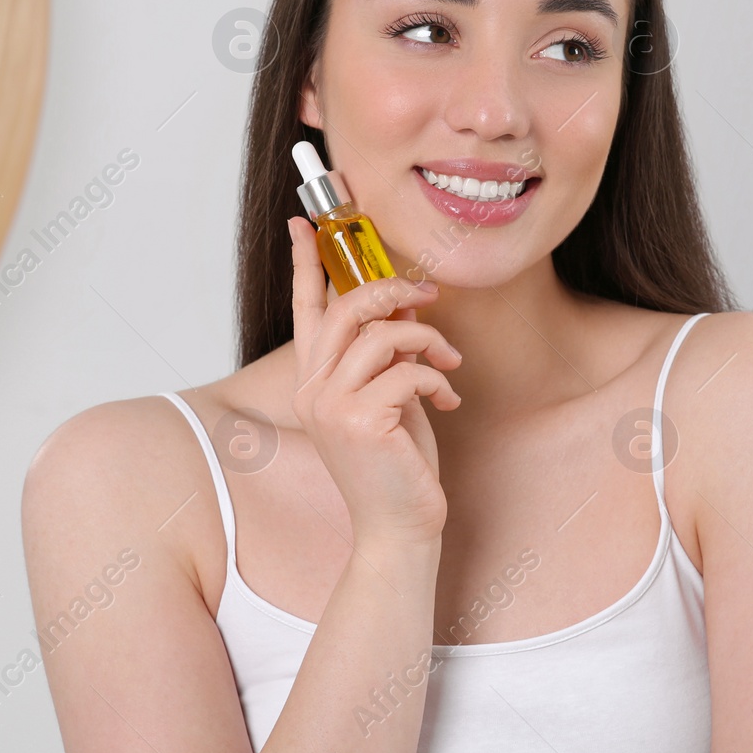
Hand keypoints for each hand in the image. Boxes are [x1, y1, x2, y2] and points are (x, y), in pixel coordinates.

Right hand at [287, 216, 461, 547]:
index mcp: (314, 381)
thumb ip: (386, 353)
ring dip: (428, 339)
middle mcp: (313, 389)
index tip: (306, 222)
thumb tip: (404, 305)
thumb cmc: (398, 464)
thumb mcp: (390, 397)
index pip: (305, 309)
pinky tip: (448, 399)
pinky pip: (407, 370)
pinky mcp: (359, 421)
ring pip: (382, 334)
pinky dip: (436, 379)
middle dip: (394, 290)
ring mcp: (330, 406)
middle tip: (427, 295)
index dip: (306, 262)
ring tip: (447, 363)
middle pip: (346, 307)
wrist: (399, 529)